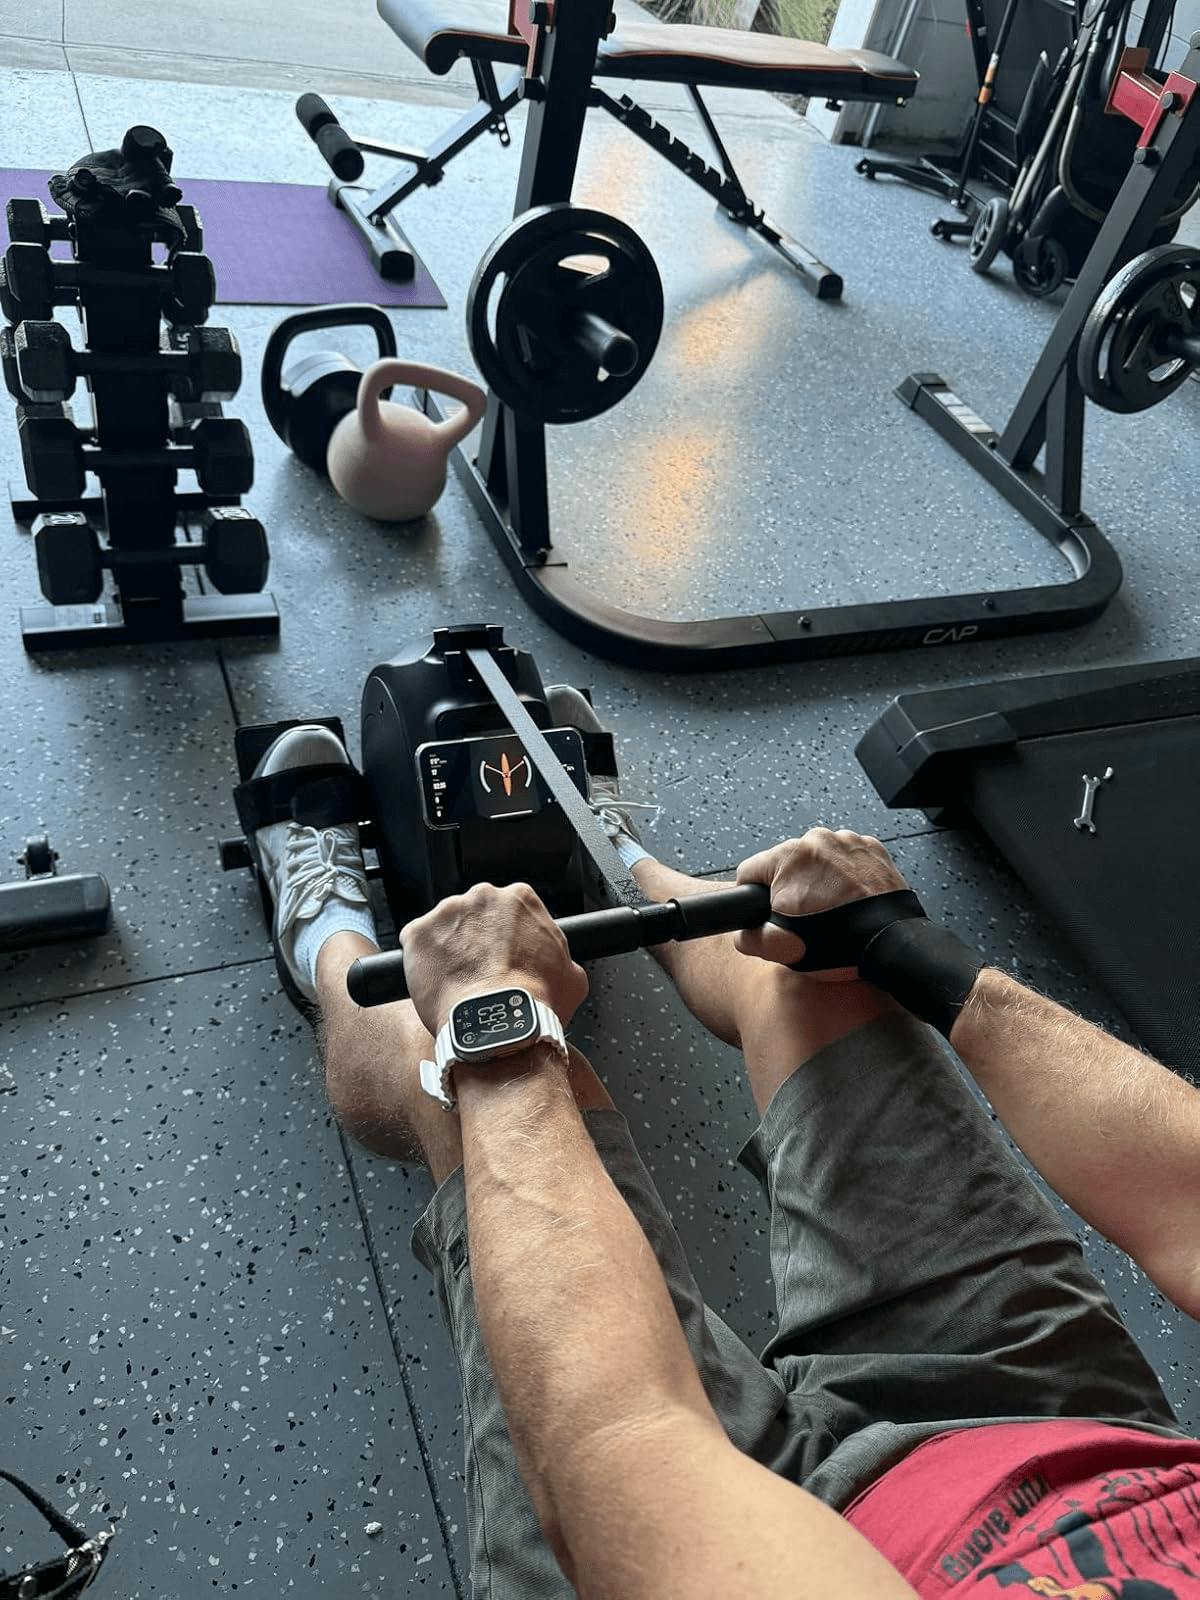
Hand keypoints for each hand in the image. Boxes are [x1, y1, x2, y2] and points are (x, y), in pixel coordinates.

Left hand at [399, 882, 588, 1036]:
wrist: (498, 1022)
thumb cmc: (534, 1002)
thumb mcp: (573, 979)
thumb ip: (563, 961)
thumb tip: (562, 968)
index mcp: (521, 899)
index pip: (511, 911)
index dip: (509, 938)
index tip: (506, 957)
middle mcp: (483, 896)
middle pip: (476, 916)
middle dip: (478, 940)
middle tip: (483, 972)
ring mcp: (447, 912)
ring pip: (445, 930)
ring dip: (450, 951)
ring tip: (460, 983)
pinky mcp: (417, 933)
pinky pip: (416, 945)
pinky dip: (422, 963)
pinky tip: (438, 984)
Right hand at [734, 829, 909, 979]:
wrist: (892, 946)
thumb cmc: (842, 945)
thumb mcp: (781, 949)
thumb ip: (748, 937)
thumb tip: (743, 932)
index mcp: (789, 856)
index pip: (749, 872)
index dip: (753, 898)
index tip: (768, 912)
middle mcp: (819, 840)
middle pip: (786, 865)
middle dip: (790, 890)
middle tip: (806, 919)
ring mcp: (849, 842)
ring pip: (818, 862)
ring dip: (819, 882)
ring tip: (833, 912)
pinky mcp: (872, 850)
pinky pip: (847, 861)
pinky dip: (846, 878)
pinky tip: (851, 902)